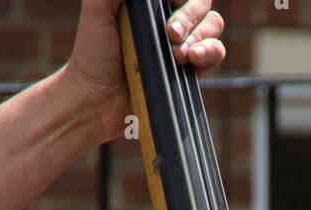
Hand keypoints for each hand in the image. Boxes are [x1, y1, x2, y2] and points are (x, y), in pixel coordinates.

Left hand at [66, 0, 225, 142]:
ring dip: (200, 35)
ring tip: (179, 54)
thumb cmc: (93, 53)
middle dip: (190, 16)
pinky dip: (211, 52)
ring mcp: (182, 44)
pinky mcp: (190, 70)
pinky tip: (193, 59)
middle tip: (170, 34)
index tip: (167, 4)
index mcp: (149, 3)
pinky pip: (217, 52)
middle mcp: (168, 19)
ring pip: (213, 24)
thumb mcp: (97, 9)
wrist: (100, 99)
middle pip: (201, 3)